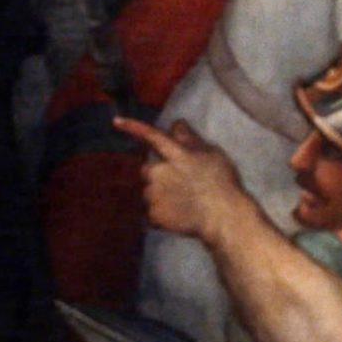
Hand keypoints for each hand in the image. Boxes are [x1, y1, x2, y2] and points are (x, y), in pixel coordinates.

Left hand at [113, 117, 257, 242]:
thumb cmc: (224, 185)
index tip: (116, 121)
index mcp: (176, 155)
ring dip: (160, 194)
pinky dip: (163, 213)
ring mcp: (155, 193)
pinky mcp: (154, 213)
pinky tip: (181, 215)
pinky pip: (153, 211)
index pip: (152, 137)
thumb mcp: (214, 156)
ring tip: (183, 203)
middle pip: (148, 169)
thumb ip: (191, 140)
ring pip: (150, 191)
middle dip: (158, 174)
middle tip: (179, 185)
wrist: (224, 219)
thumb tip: (176, 124)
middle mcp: (160, 171)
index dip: (134, 128)